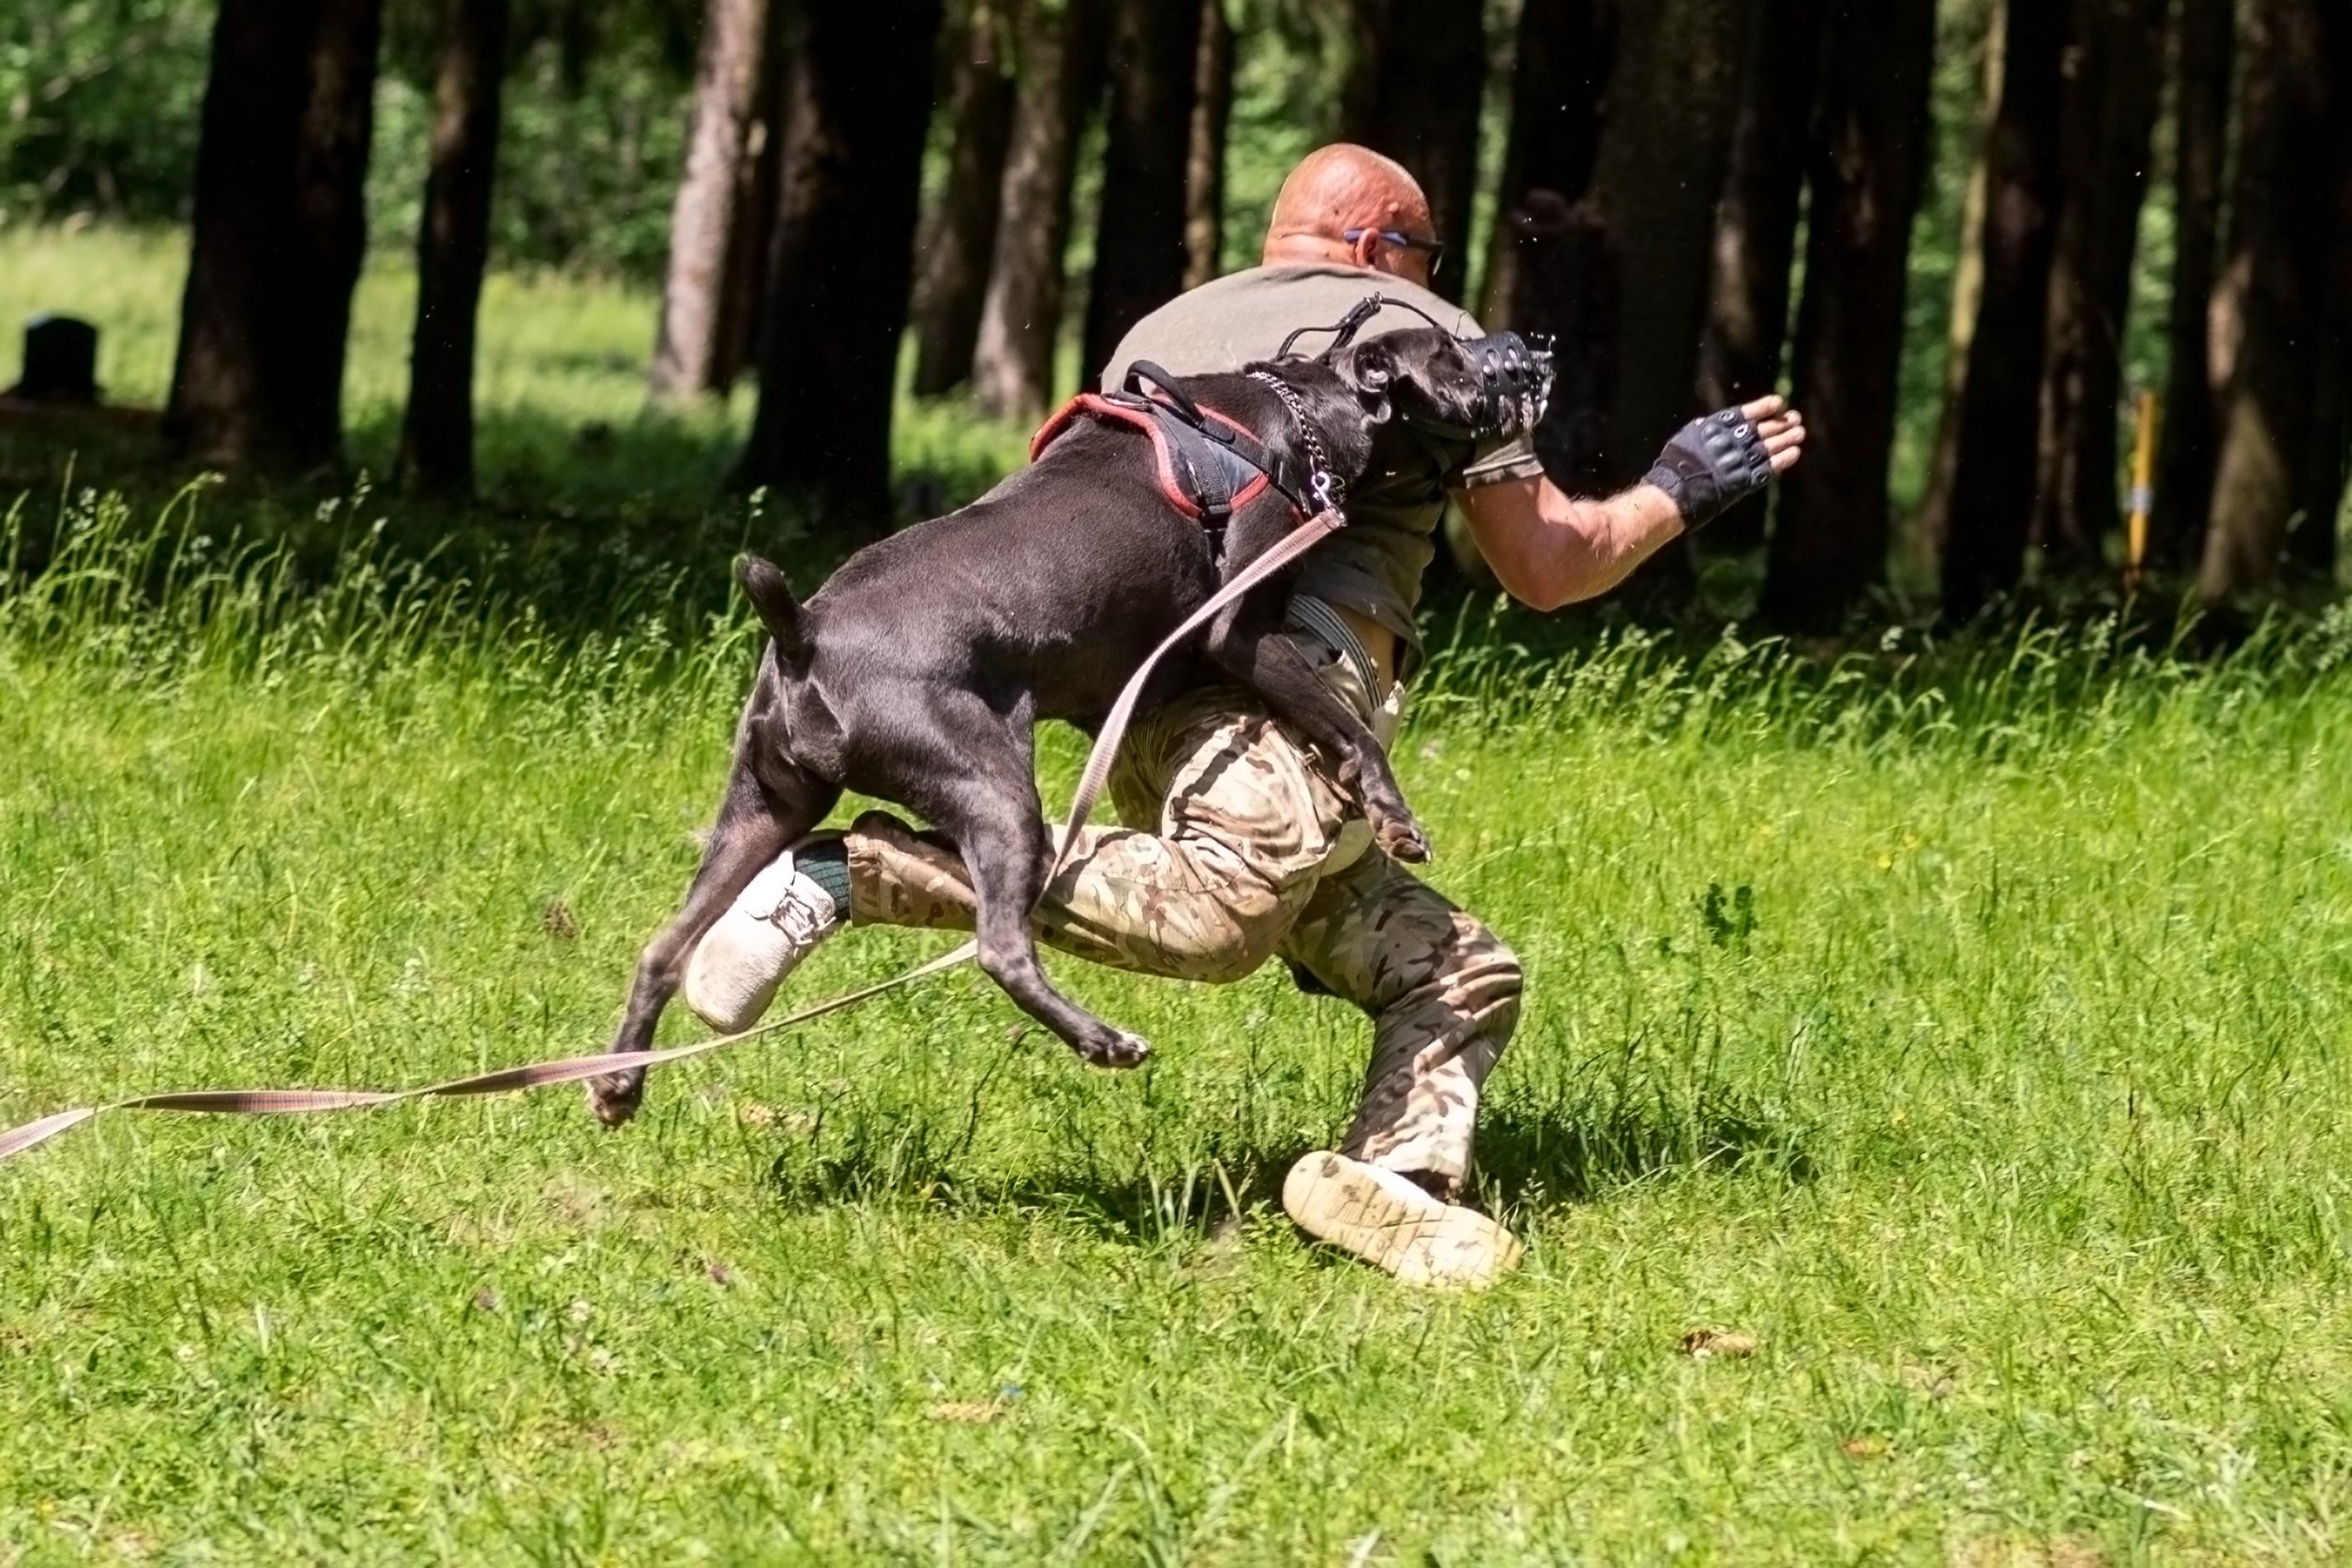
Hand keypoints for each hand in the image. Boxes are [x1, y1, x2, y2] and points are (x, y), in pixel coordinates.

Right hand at [1644, 395, 1807, 528]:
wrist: (1677, 491)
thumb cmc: (1677, 463)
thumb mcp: (1688, 436)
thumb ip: (1706, 429)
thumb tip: (1712, 423)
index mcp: (1718, 429)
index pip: (1746, 414)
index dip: (1764, 408)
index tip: (1779, 403)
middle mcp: (1732, 442)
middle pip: (1762, 430)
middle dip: (1781, 423)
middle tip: (1796, 419)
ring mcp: (1740, 461)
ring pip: (1770, 447)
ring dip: (1787, 439)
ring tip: (1800, 433)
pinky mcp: (1745, 481)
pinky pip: (1769, 468)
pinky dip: (1783, 459)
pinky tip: (1795, 452)